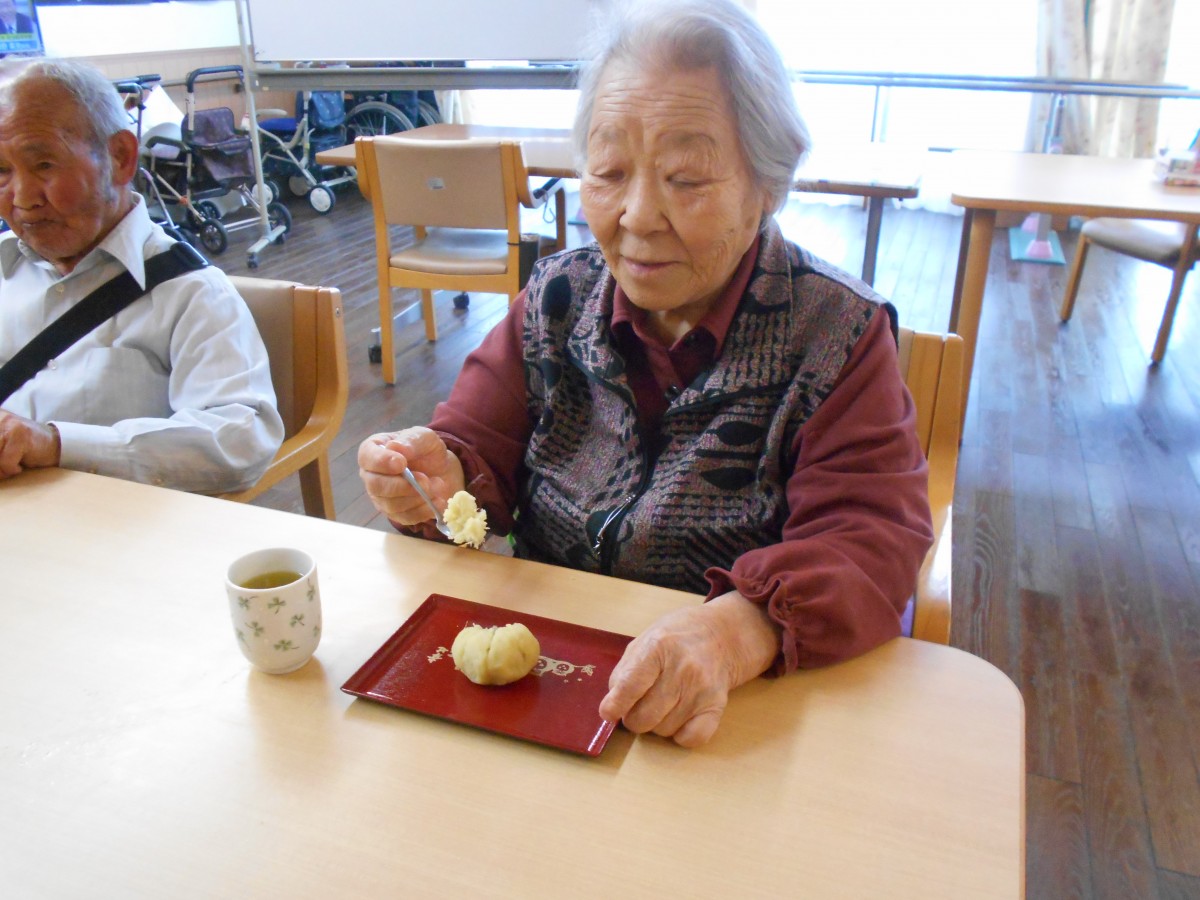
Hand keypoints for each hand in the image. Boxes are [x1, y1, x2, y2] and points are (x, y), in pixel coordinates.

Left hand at [0, 412, 60, 478]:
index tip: (1, 460)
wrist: (54, 444)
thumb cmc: (21, 448)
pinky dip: (12, 469)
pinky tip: (20, 465)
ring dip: (0, 469)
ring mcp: (8, 424)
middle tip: (1, 470)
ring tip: (9, 466)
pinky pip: (6, 462)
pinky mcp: (20, 435)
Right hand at [357, 426, 464, 524]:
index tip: (401, 463)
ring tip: (438, 486)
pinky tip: (438, 502)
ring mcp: (381, 497)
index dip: (382, 462)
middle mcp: (372, 475)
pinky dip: (423, 511)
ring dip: (417, 498)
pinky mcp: (395, 513)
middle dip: (403, 485)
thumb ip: (411, 440)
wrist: (442, 470)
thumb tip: (394, 447)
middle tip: (425, 480)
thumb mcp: (424, 438)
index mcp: (373, 450)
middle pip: (376, 485)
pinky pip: (404, 517)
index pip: (367, 457)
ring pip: (391, 504)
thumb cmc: (426, 450)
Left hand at [598, 592, 779, 747]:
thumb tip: (611, 706)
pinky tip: (679, 719)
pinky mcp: (716, 706)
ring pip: (664, 730)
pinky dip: (680, 736)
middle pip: (645, 716)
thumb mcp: (644, 641)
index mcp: (659, 646)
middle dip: (634, 718)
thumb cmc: (675, 639)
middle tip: (637, 707)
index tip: (608, 713)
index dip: (616, 705)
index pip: (631, 685)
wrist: (721, 636)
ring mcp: (701, 689)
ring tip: (661, 705)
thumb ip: (625, 671)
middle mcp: (682, 668)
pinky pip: (691, 738)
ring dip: (656, 724)